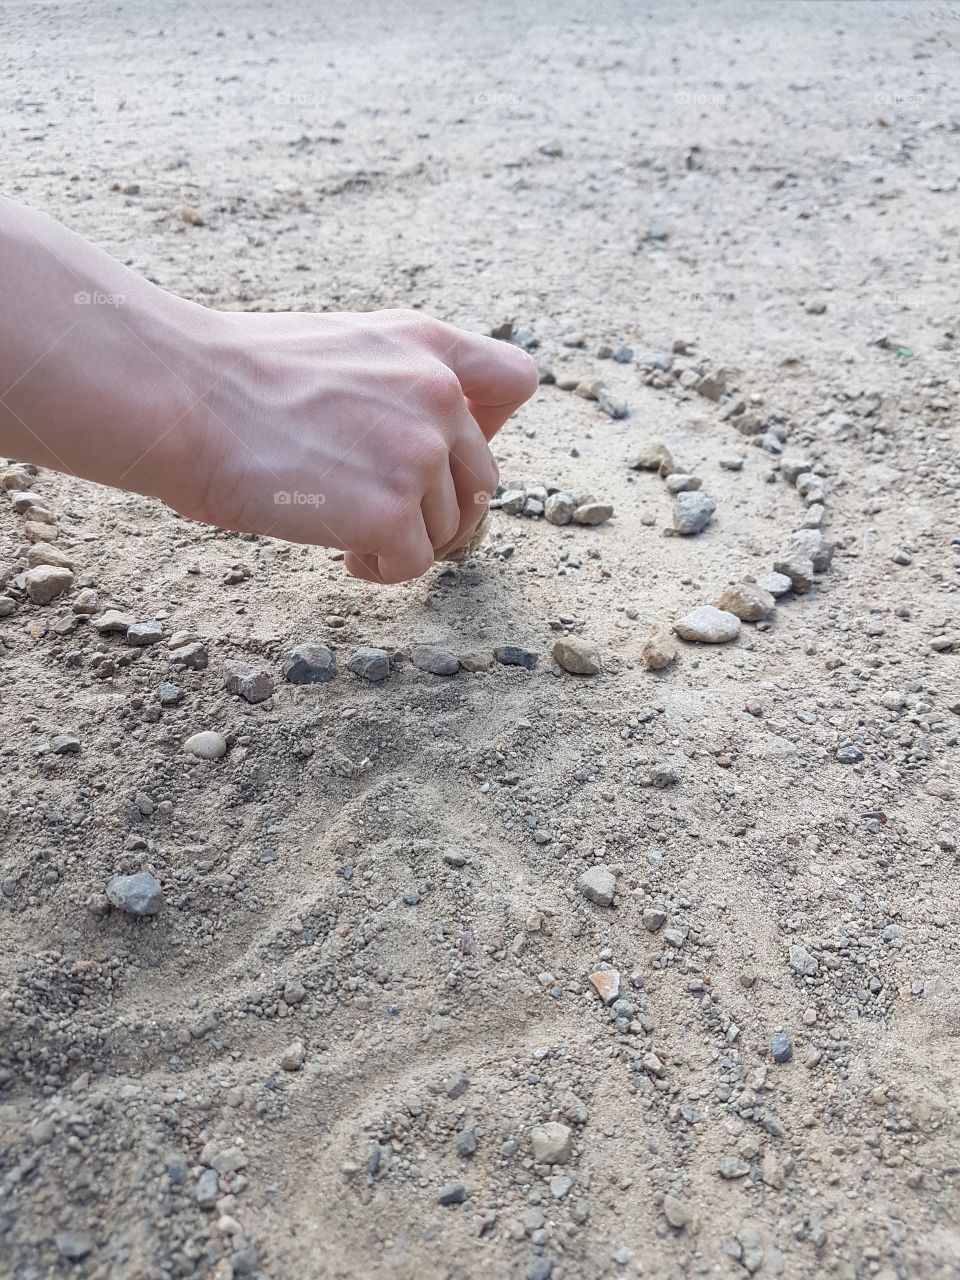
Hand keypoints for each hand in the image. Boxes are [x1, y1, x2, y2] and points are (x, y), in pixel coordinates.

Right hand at [179, 308, 537, 582]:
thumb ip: (402, 379)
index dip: (492, 425)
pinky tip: (343, 554)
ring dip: (404, 542)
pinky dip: (382, 570)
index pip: (516, 381)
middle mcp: (438, 395)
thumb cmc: (239, 379)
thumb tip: (437, 443)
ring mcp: (418, 455)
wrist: (182, 397)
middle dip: (437, 508)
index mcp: (427, 347)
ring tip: (345, 530)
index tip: (443, 450)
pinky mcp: (390, 512)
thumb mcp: (344, 345)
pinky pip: (413, 565)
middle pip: (482, 480)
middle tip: (380, 516)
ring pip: (448, 529)